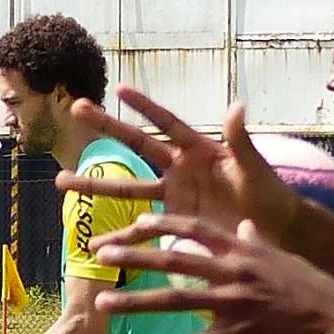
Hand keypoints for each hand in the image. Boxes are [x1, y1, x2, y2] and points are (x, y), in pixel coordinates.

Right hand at [57, 91, 300, 246]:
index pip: (166, 122)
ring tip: (59, 181)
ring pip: (125, 187)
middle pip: (135, 145)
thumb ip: (240, 139)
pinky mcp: (173, 220)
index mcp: (198, 150)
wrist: (274, 230)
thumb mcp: (253, 166)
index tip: (118, 89)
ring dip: (94, 185)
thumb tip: (236, 105)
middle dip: (105, 128)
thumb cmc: (269, 193)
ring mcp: (173, 194)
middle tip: (75, 109)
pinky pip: (139, 229)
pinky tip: (94, 244)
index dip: (143, 106)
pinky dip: (118, 236)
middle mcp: (179, 168)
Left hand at [88, 213, 333, 333]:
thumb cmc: (315, 287)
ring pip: (174, 301)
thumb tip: (243, 224)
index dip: (162, 224)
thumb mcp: (284, 257)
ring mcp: (235, 303)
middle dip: (134, 256)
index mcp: (244, 249)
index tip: (135, 224)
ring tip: (103, 304)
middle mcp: (235, 271)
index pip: (195, 227)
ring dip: (134, 303)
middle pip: (174, 258)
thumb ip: (257, 242)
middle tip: (103, 254)